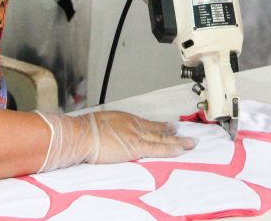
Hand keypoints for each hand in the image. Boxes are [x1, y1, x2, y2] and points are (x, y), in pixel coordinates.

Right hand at [36, 110, 194, 171]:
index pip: (145, 123)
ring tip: (189, 143)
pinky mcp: (136, 147)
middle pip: (156, 129)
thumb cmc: (84, 130)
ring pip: (162, 138)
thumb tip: (106, 135)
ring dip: (177, 141)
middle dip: (170, 131)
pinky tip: (180, 150)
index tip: (166, 126)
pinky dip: (170, 149)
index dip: (158, 126)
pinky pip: (158, 148)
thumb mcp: (99, 124)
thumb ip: (108, 129)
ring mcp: (136, 135)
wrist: (81, 134)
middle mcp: (133, 124)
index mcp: (124, 119)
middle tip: (181, 132)